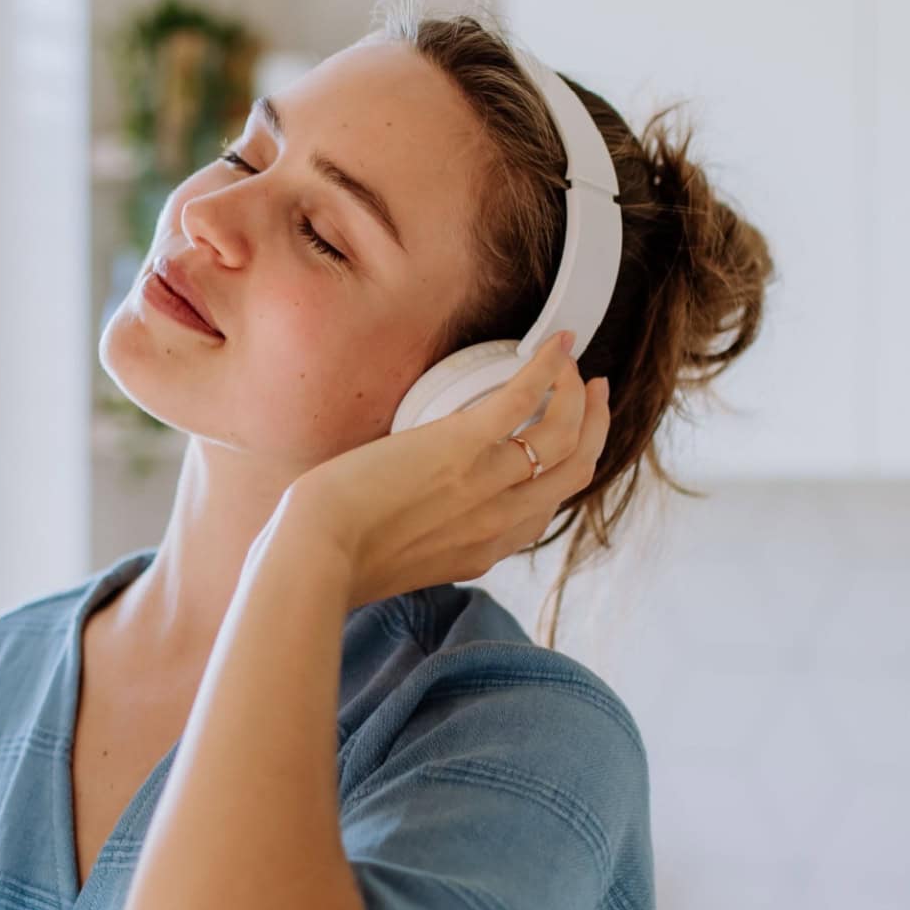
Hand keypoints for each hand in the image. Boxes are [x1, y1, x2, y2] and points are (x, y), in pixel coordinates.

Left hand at [284, 331, 609, 608]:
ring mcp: (488, 482)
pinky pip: (524, 397)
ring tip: (573, 366)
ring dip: (577, 394)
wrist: (316, 555)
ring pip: (564, 434)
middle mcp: (500, 519)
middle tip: (591, 393)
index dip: (565, 470)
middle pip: (575, 470)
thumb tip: (421, 519)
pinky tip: (557, 344)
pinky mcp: (463, 444)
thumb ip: (431, 544)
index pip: (547, 511)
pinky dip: (548, 367)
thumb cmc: (338, 559)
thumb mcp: (404, 565)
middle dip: (593, 427)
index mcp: (486, 550)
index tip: (565, 441)